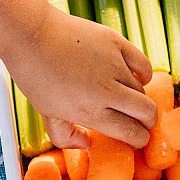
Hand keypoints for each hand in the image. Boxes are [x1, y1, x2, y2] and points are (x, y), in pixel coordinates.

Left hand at [5, 7, 156, 148]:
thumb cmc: (35, 76)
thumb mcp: (46, 114)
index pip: (131, 132)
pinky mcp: (116, 43)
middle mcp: (107, 91)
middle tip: (143, 123)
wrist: (31, 35)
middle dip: (148, 122)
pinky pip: (143, 64)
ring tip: (130, 99)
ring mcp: (114, 65)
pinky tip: (137, 77)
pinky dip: (144, 74)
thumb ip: (66, 137)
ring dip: (140, 99)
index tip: (138, 138)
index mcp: (90, 112)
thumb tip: (86, 145)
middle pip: (147, 113)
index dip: (139, 139)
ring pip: (143, 89)